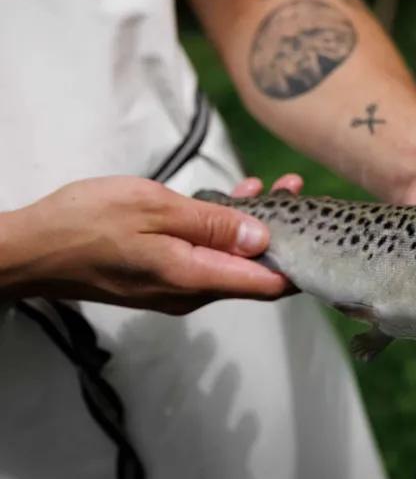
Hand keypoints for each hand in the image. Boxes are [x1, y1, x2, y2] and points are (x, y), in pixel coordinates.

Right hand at [0, 175, 300, 313]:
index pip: (266, 285)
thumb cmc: (88, 223)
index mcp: (194, 278)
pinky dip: (223, 229)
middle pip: (253, 270)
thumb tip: (261, 237)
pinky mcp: (163, 276)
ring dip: (252, 225)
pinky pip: (206, 256)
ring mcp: (176, 287)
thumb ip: (213, 224)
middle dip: (280, 231)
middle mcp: (191, 292)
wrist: (31, 249)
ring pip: (230, 259)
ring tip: (273, 187)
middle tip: (295, 189)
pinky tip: (233, 199)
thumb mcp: (156, 209)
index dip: (299, 263)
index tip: (321, 234)